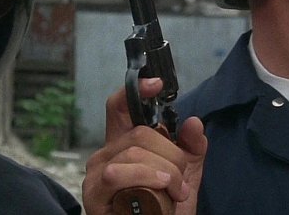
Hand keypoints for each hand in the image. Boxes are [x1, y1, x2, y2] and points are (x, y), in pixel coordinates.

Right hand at [82, 78, 206, 214]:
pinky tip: (160, 193)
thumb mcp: (185, 176)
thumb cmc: (163, 210)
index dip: (136, 90)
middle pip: (139, 132)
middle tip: (180, 179)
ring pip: (134, 152)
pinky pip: (118, 174)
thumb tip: (194, 123)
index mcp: (124, 145)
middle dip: (170, 155)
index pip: (120, 107)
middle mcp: (106, 155)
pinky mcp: (94, 194)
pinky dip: (146, 179)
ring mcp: (97, 174)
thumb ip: (191, 149)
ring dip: (164, 173)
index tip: (156, 85)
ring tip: (174, 192)